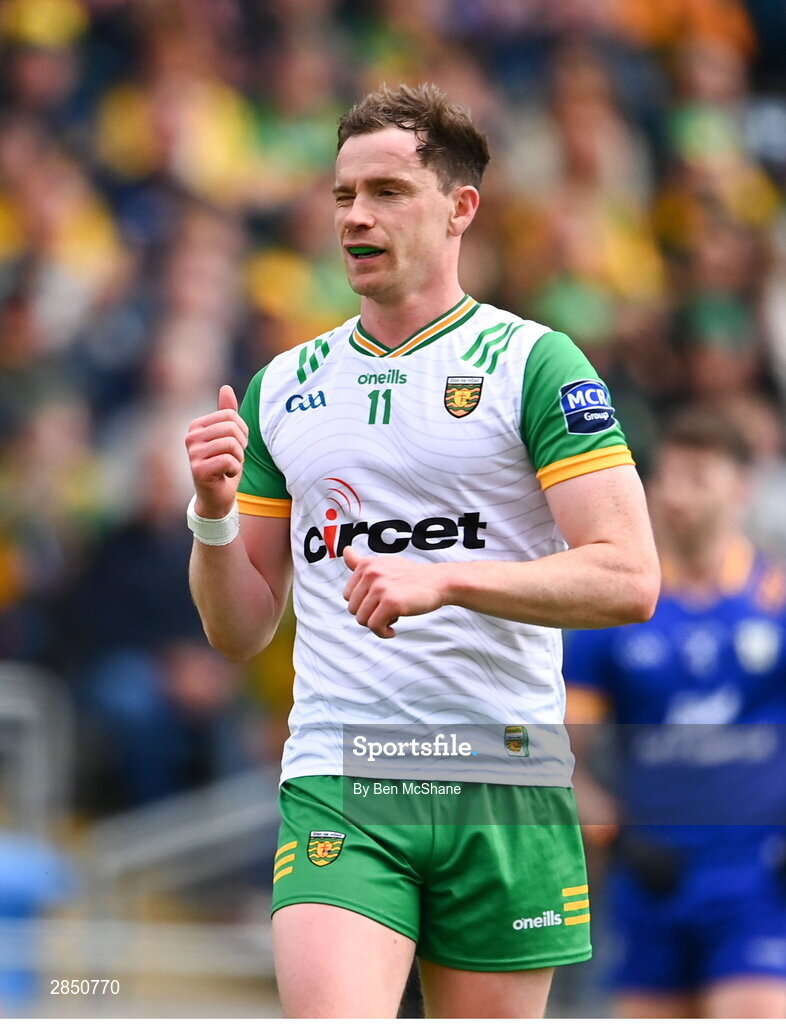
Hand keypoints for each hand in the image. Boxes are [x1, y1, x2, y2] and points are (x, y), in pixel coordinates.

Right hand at [185, 385, 248, 517]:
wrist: (217, 496)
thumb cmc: (224, 464)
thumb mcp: (229, 437)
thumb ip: (227, 414)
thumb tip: (226, 387)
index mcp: (197, 426)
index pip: (231, 416)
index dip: (242, 432)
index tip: (236, 445)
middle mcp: (191, 437)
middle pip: (232, 428)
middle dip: (241, 445)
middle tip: (233, 458)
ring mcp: (193, 453)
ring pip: (232, 444)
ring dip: (238, 459)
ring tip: (229, 466)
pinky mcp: (198, 470)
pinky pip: (229, 460)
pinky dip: (234, 469)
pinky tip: (225, 475)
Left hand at [342, 546, 449, 638]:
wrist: (438, 582)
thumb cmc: (411, 576)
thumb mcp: (384, 564)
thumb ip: (361, 562)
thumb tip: (345, 550)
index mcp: (367, 565)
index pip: (347, 595)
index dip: (363, 604)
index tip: (378, 604)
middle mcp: (371, 573)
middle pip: (352, 608)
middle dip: (368, 615)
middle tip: (386, 612)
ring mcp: (381, 587)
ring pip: (362, 619)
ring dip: (376, 625)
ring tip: (391, 620)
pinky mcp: (391, 602)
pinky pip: (375, 626)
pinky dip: (383, 633)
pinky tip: (393, 630)